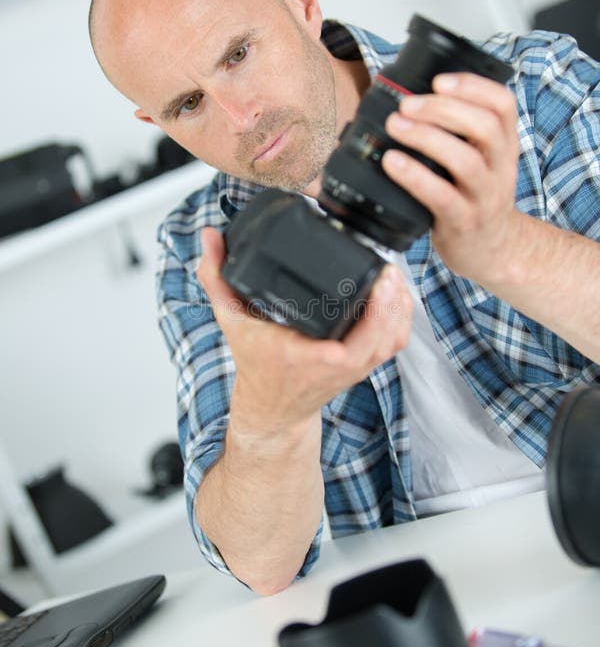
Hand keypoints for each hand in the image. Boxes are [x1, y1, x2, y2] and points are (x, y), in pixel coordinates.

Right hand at [197, 226, 412, 437]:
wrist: (271, 408)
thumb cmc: (255, 364)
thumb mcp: (230, 320)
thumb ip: (216, 277)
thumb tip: (209, 238)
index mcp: (304, 355)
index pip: (346, 343)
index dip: (369, 316)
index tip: (375, 284)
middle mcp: (335, 364)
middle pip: (379, 339)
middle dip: (391, 302)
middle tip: (387, 268)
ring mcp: (354, 368)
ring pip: (392, 341)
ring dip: (399, 308)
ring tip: (394, 275)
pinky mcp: (364, 366)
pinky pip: (392, 345)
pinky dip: (400, 320)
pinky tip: (398, 294)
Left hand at [381, 72, 521, 284]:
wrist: (493, 250)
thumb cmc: (475, 198)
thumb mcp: (481, 161)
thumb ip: (459, 133)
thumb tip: (409, 102)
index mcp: (504, 145)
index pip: (503, 105)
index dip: (473, 86)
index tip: (439, 80)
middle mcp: (500, 168)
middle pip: (484, 126)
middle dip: (442, 109)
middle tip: (407, 105)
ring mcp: (484, 197)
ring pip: (465, 160)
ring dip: (426, 138)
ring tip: (396, 126)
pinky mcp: (464, 221)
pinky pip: (442, 197)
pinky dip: (415, 177)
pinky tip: (393, 163)